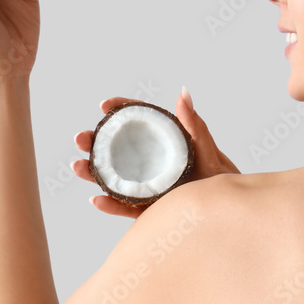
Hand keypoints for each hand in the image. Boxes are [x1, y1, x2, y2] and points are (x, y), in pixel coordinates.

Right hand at [73, 87, 240, 218]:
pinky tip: (97, 200)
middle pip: (116, 150)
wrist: (226, 210)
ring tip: (77, 167)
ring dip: (93, 173)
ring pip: (113, 179)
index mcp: (162, 142)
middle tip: (80, 138)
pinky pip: (126, 208)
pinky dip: (110, 206)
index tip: (105, 105)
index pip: (137, 122)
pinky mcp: (148, 211)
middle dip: (94, 143)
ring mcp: (145, 187)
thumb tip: (183, 92)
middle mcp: (149, 163)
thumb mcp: (207, 150)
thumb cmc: (218, 177)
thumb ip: (194, 125)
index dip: (119, 111)